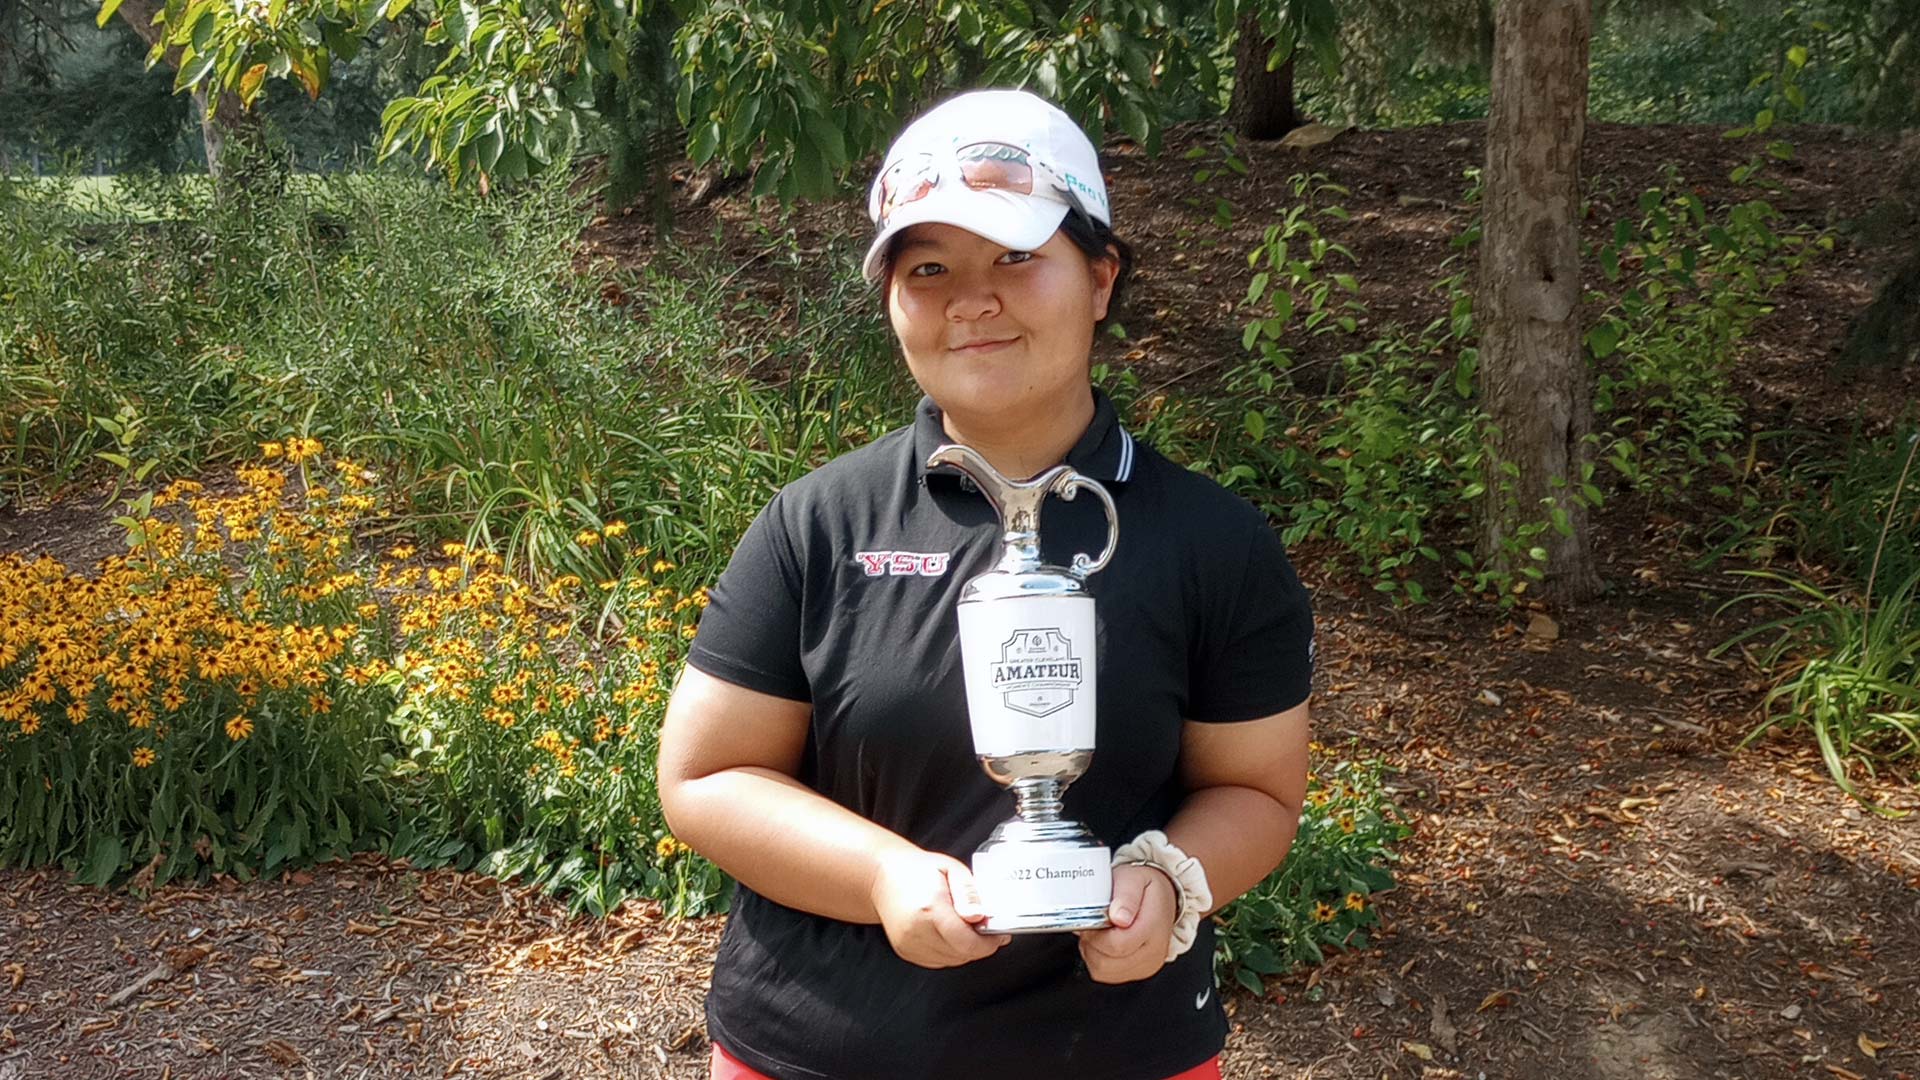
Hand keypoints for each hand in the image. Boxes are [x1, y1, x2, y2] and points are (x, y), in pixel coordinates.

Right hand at [870, 850, 1010, 968]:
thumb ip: (969, 894)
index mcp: (930, 909)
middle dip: (979, 944)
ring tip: (963, 925)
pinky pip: (939, 961)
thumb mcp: (951, 869)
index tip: (998, 935)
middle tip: (983, 926)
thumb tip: (980, 917)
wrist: (883, 876)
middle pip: (961, 954)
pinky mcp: (906, 951)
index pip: (968, 943)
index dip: (989, 943)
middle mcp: (916, 930)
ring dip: (964, 948)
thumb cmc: (917, 870)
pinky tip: (948, 932)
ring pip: (952, 960)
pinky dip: (950, 951)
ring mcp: (909, 944)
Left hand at [1076, 863, 1176, 983]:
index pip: (1117, 944)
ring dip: (1092, 951)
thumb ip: (1126, 895)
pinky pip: (1105, 974)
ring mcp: (1147, 965)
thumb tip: (1118, 917)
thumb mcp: (1135, 878)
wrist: (1163, 898)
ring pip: (1102, 970)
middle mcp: (1154, 951)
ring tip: (1100, 931)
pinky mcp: (1138, 972)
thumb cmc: (1146, 888)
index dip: (1096, 933)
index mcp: (1154, 927)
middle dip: (1092, 941)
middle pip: (1106, 961)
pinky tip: (1103, 942)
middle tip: (1096, 922)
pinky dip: (1097, 959)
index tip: (1094, 918)